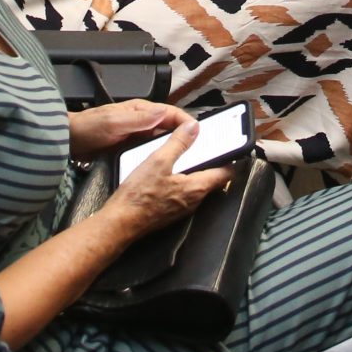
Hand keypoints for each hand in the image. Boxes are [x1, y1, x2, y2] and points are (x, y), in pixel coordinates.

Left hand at [69, 99, 193, 158]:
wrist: (68, 141)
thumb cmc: (88, 128)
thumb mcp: (114, 122)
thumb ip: (138, 119)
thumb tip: (162, 114)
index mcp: (141, 110)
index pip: (171, 113)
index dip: (187, 121)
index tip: (200, 132)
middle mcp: (142, 120)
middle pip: (170, 127)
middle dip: (184, 135)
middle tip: (199, 149)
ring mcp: (136, 135)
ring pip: (162, 140)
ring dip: (173, 147)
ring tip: (186, 159)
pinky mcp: (130, 148)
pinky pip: (150, 150)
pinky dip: (160, 155)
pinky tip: (165, 166)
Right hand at [101, 121, 232, 238]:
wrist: (120, 222)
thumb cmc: (139, 196)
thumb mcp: (158, 161)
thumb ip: (178, 143)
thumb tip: (194, 128)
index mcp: (197, 188)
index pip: (226, 173)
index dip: (231, 158)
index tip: (230, 147)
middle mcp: (194, 201)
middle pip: (213, 179)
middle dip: (212, 162)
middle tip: (205, 146)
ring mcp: (183, 208)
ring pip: (197, 186)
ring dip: (195, 171)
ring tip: (185, 155)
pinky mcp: (171, 211)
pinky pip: (184, 193)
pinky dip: (182, 180)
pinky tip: (168, 172)